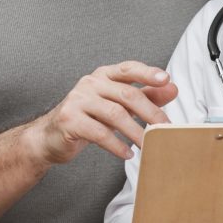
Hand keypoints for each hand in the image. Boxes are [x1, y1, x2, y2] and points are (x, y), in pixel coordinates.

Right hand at [26, 61, 178, 163]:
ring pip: (115, 114)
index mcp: (103, 76)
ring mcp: (78, 100)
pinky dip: (116, 145)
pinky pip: (99, 133)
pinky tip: (127, 153)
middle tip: (166, 128)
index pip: (128, 69)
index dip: (147, 73)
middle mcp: (90, 84)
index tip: (165, 79)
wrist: (50, 137)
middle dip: (150, 112)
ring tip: (148, 145)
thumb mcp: (117, 106)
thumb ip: (144, 97)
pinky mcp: (69, 120)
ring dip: (135, 132)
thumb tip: (172, 89)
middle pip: (126, 94)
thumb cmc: (88, 120)